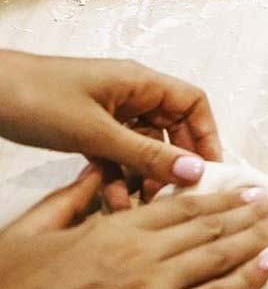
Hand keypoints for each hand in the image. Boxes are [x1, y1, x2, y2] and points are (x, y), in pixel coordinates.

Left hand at [0, 51, 221, 209]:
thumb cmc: (36, 98)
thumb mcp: (96, 132)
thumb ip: (146, 154)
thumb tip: (195, 170)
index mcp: (141, 83)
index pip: (193, 104)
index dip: (206, 136)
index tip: (209, 171)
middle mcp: (131, 95)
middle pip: (171, 129)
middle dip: (175, 164)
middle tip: (177, 196)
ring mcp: (109, 112)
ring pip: (143, 147)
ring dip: (143, 176)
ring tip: (139, 206)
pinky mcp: (88, 129)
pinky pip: (116, 154)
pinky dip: (117, 176)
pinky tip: (111, 200)